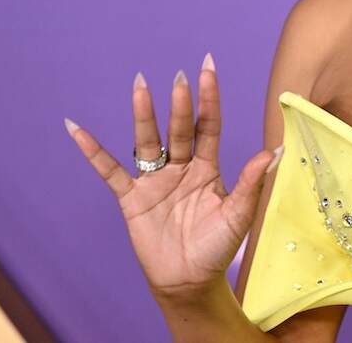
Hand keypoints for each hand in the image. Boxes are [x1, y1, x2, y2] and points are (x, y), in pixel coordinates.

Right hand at [65, 53, 278, 300]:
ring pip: (148, 141)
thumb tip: (274, 151)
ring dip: (144, 115)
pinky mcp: (132, 198)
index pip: (209, 125)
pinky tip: (77, 130)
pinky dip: (93, 152)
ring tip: (140, 85)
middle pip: (179, 129)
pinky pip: (110, 171)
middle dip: (180, 104)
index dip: (209, 98)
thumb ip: (251, 183)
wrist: (189, 282)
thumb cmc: (217, 248)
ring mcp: (155, 181)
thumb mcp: (238, 215)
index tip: (207, 67)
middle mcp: (181, 167)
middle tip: (179, 77)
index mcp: (208, 168)